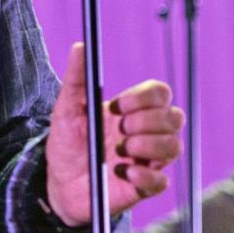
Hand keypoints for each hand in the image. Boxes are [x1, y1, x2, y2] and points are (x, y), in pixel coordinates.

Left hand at [45, 42, 183, 226]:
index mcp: (131, 110)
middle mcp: (145, 133)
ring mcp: (147, 159)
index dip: (146, 97)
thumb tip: (80, 46)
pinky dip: (146, 176)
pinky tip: (124, 173)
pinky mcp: (143, 187)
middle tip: (121, 129)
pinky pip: (161, 181)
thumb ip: (76, 78)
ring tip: (121, 151)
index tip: (118, 106)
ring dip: (149, 146)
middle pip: (175, 117)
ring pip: (174, 146)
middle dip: (148, 121)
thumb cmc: (67, 141)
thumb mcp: (67, 108)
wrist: (58, 182)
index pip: (160, 93)